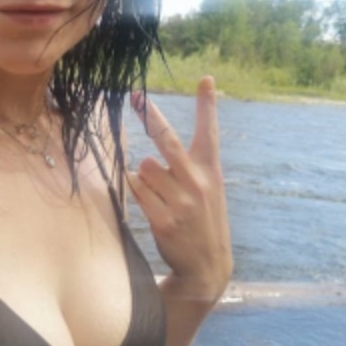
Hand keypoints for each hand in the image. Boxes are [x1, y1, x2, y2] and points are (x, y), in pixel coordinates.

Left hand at [128, 77, 232, 303]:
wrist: (206, 266)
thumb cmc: (203, 218)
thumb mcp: (209, 188)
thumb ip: (188, 167)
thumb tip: (146, 159)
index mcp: (210, 170)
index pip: (210, 131)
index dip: (207, 104)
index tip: (206, 79)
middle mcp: (197, 182)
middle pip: (167, 139)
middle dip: (150, 115)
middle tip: (135, 96)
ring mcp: (182, 201)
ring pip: (145, 167)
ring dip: (145, 176)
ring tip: (160, 194)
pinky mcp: (164, 219)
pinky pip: (137, 190)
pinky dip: (137, 191)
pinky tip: (152, 204)